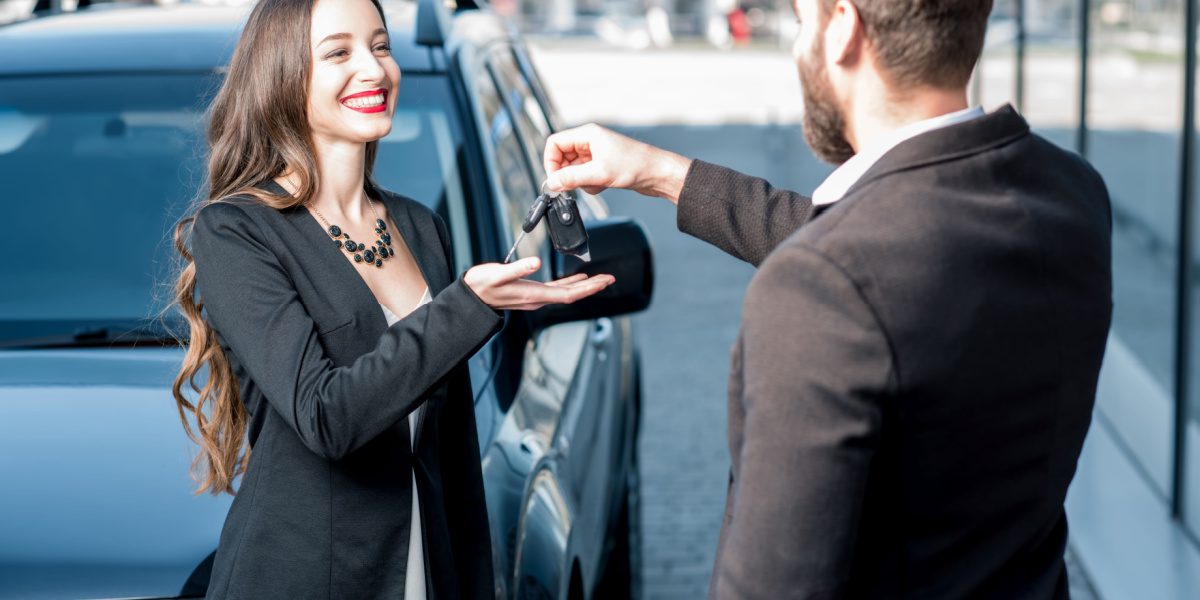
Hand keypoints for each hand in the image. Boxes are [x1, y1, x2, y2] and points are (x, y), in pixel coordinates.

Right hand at [465, 257, 615, 310]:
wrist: (471, 297)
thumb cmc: (481, 285)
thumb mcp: (496, 274)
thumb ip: (517, 268)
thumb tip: (535, 262)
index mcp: (534, 295)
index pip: (569, 294)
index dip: (589, 288)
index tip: (605, 281)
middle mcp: (538, 299)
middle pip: (572, 294)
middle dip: (593, 287)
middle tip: (611, 278)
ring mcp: (535, 297)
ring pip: (566, 293)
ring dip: (584, 286)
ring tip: (600, 279)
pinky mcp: (530, 292)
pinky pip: (557, 290)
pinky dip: (570, 284)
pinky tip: (576, 279)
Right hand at [543, 123, 692, 203]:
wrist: (659, 174)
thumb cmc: (636, 166)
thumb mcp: (599, 173)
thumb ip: (571, 178)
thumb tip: (551, 183)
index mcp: (588, 134)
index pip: (555, 143)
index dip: (550, 162)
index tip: (554, 179)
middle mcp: (590, 142)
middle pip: (563, 158)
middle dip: (567, 175)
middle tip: (573, 187)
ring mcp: (596, 154)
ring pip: (574, 170)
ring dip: (580, 181)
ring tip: (596, 184)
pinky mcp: (603, 166)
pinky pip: (585, 176)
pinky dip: (590, 184)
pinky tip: (604, 185)